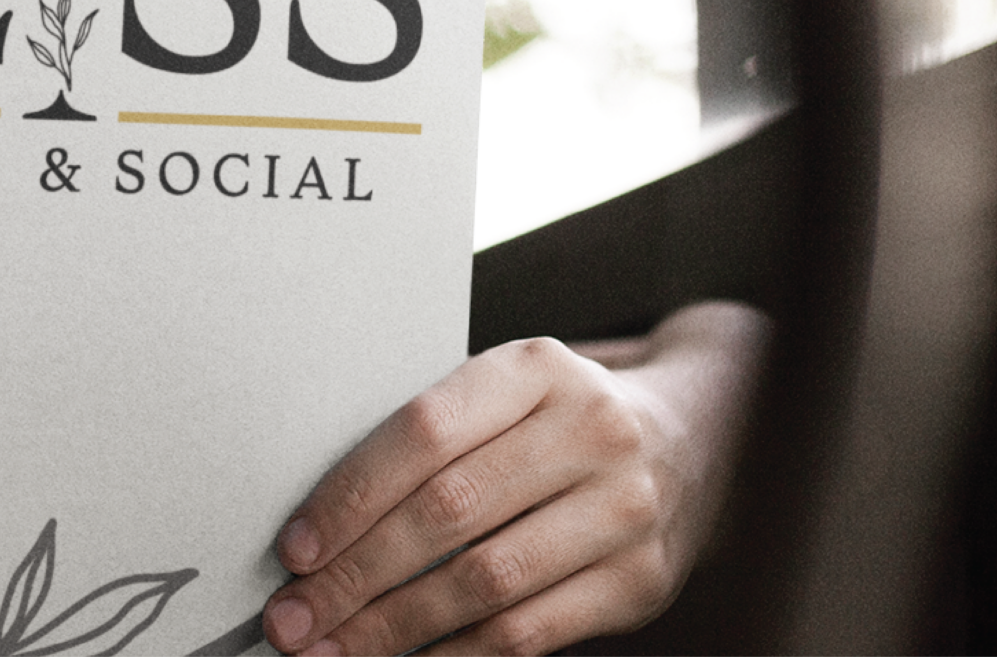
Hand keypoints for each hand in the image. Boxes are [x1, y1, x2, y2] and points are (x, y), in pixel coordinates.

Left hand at [261, 302, 766, 656]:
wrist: (704, 436)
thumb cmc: (564, 419)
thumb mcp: (510, 392)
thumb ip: (433, 439)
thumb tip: (319, 532)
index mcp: (537, 368)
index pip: (424, 432)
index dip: (350, 496)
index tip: (295, 549)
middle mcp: (590, 430)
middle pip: (448, 513)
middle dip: (354, 577)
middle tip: (292, 618)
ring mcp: (626, 509)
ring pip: (485, 583)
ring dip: (393, 628)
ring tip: (332, 650)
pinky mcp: (643, 581)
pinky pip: (529, 633)